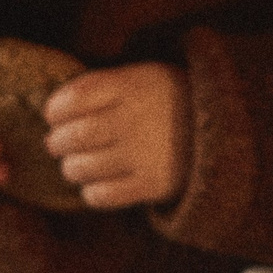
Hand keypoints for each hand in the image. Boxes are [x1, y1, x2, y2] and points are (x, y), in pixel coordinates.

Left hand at [42, 62, 188, 208]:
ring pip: (83, 168)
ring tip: (74, 163)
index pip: (75, 98)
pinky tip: (95, 183)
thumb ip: (101, 86)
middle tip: (56, 143)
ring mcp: (145, 155)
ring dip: (70, 167)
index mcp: (132, 87)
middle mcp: (136, 120)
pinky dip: (90, 191)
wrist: (220, 128)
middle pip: (75, 136)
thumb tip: (54, 109)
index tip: (52, 115)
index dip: (55, 109)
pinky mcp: (152, 184)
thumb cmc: (165, 100)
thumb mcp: (140, 76)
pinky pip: (102, 195)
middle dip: (57, 141)